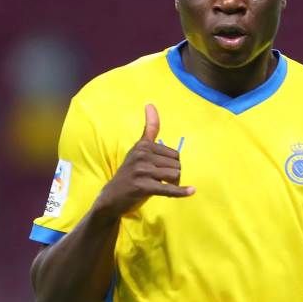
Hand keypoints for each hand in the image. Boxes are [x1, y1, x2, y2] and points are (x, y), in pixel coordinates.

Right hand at [93, 104, 194, 218]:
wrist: (112, 197)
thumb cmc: (129, 173)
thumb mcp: (138, 150)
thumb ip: (149, 130)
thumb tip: (150, 104)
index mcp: (142, 146)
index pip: (173, 153)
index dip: (173, 162)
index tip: (164, 166)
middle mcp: (142, 155)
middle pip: (176, 164)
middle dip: (174, 175)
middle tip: (161, 181)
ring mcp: (142, 171)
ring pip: (175, 175)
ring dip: (174, 184)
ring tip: (162, 186)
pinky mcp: (143, 187)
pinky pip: (169, 189)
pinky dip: (181, 192)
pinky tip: (191, 191)